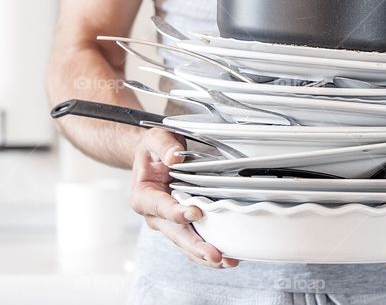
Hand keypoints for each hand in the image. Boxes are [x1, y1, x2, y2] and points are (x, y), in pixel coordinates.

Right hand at [130, 128, 238, 268]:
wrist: (152, 158)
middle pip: (176, 234)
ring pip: (186, 243)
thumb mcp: (155, 138)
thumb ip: (164, 145)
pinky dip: (208, 251)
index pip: (161, 207)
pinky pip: (194, 241)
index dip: (177, 212)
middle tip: (214, 254)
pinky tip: (227, 258)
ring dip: (204, 254)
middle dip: (195, 246)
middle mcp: (155, 215)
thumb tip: (175, 157)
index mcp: (144, 196)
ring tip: (226, 262)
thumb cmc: (154, 150)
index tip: (195, 213)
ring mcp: (169, 223)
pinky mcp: (182, 226)